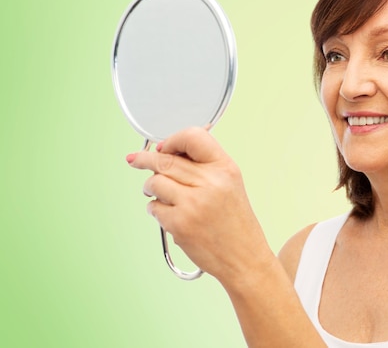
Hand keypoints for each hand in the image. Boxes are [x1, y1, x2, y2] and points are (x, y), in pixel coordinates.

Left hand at [126, 127, 271, 283]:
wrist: (244, 258)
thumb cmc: (236, 223)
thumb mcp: (230, 184)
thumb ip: (204, 166)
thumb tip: (169, 151)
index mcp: (225, 168)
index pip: (193, 137)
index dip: (172, 139)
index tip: (162, 146)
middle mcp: (210, 183)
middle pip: (165, 160)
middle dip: (145, 159)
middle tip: (135, 160)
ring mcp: (193, 204)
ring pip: (154, 182)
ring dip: (150, 187)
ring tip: (158, 193)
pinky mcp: (180, 224)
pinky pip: (153, 207)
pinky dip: (156, 210)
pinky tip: (169, 214)